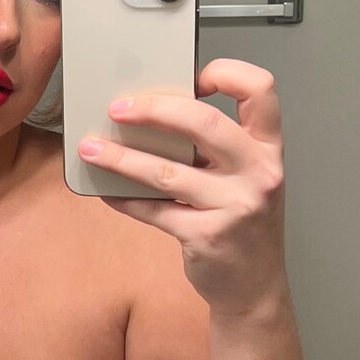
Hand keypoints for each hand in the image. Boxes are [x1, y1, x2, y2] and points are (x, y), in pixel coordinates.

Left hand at [76, 57, 287, 319]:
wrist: (254, 287)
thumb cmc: (243, 223)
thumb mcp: (246, 176)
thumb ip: (217, 146)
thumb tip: (154, 111)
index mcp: (268, 148)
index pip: (260, 89)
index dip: (225, 72)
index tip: (191, 75)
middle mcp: (259, 173)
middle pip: (205, 121)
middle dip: (155, 110)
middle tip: (119, 108)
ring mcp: (235, 206)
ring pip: (167, 171)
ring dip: (121, 158)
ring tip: (91, 149)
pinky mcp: (207, 236)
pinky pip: (153, 210)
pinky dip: (124, 198)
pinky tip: (104, 190)